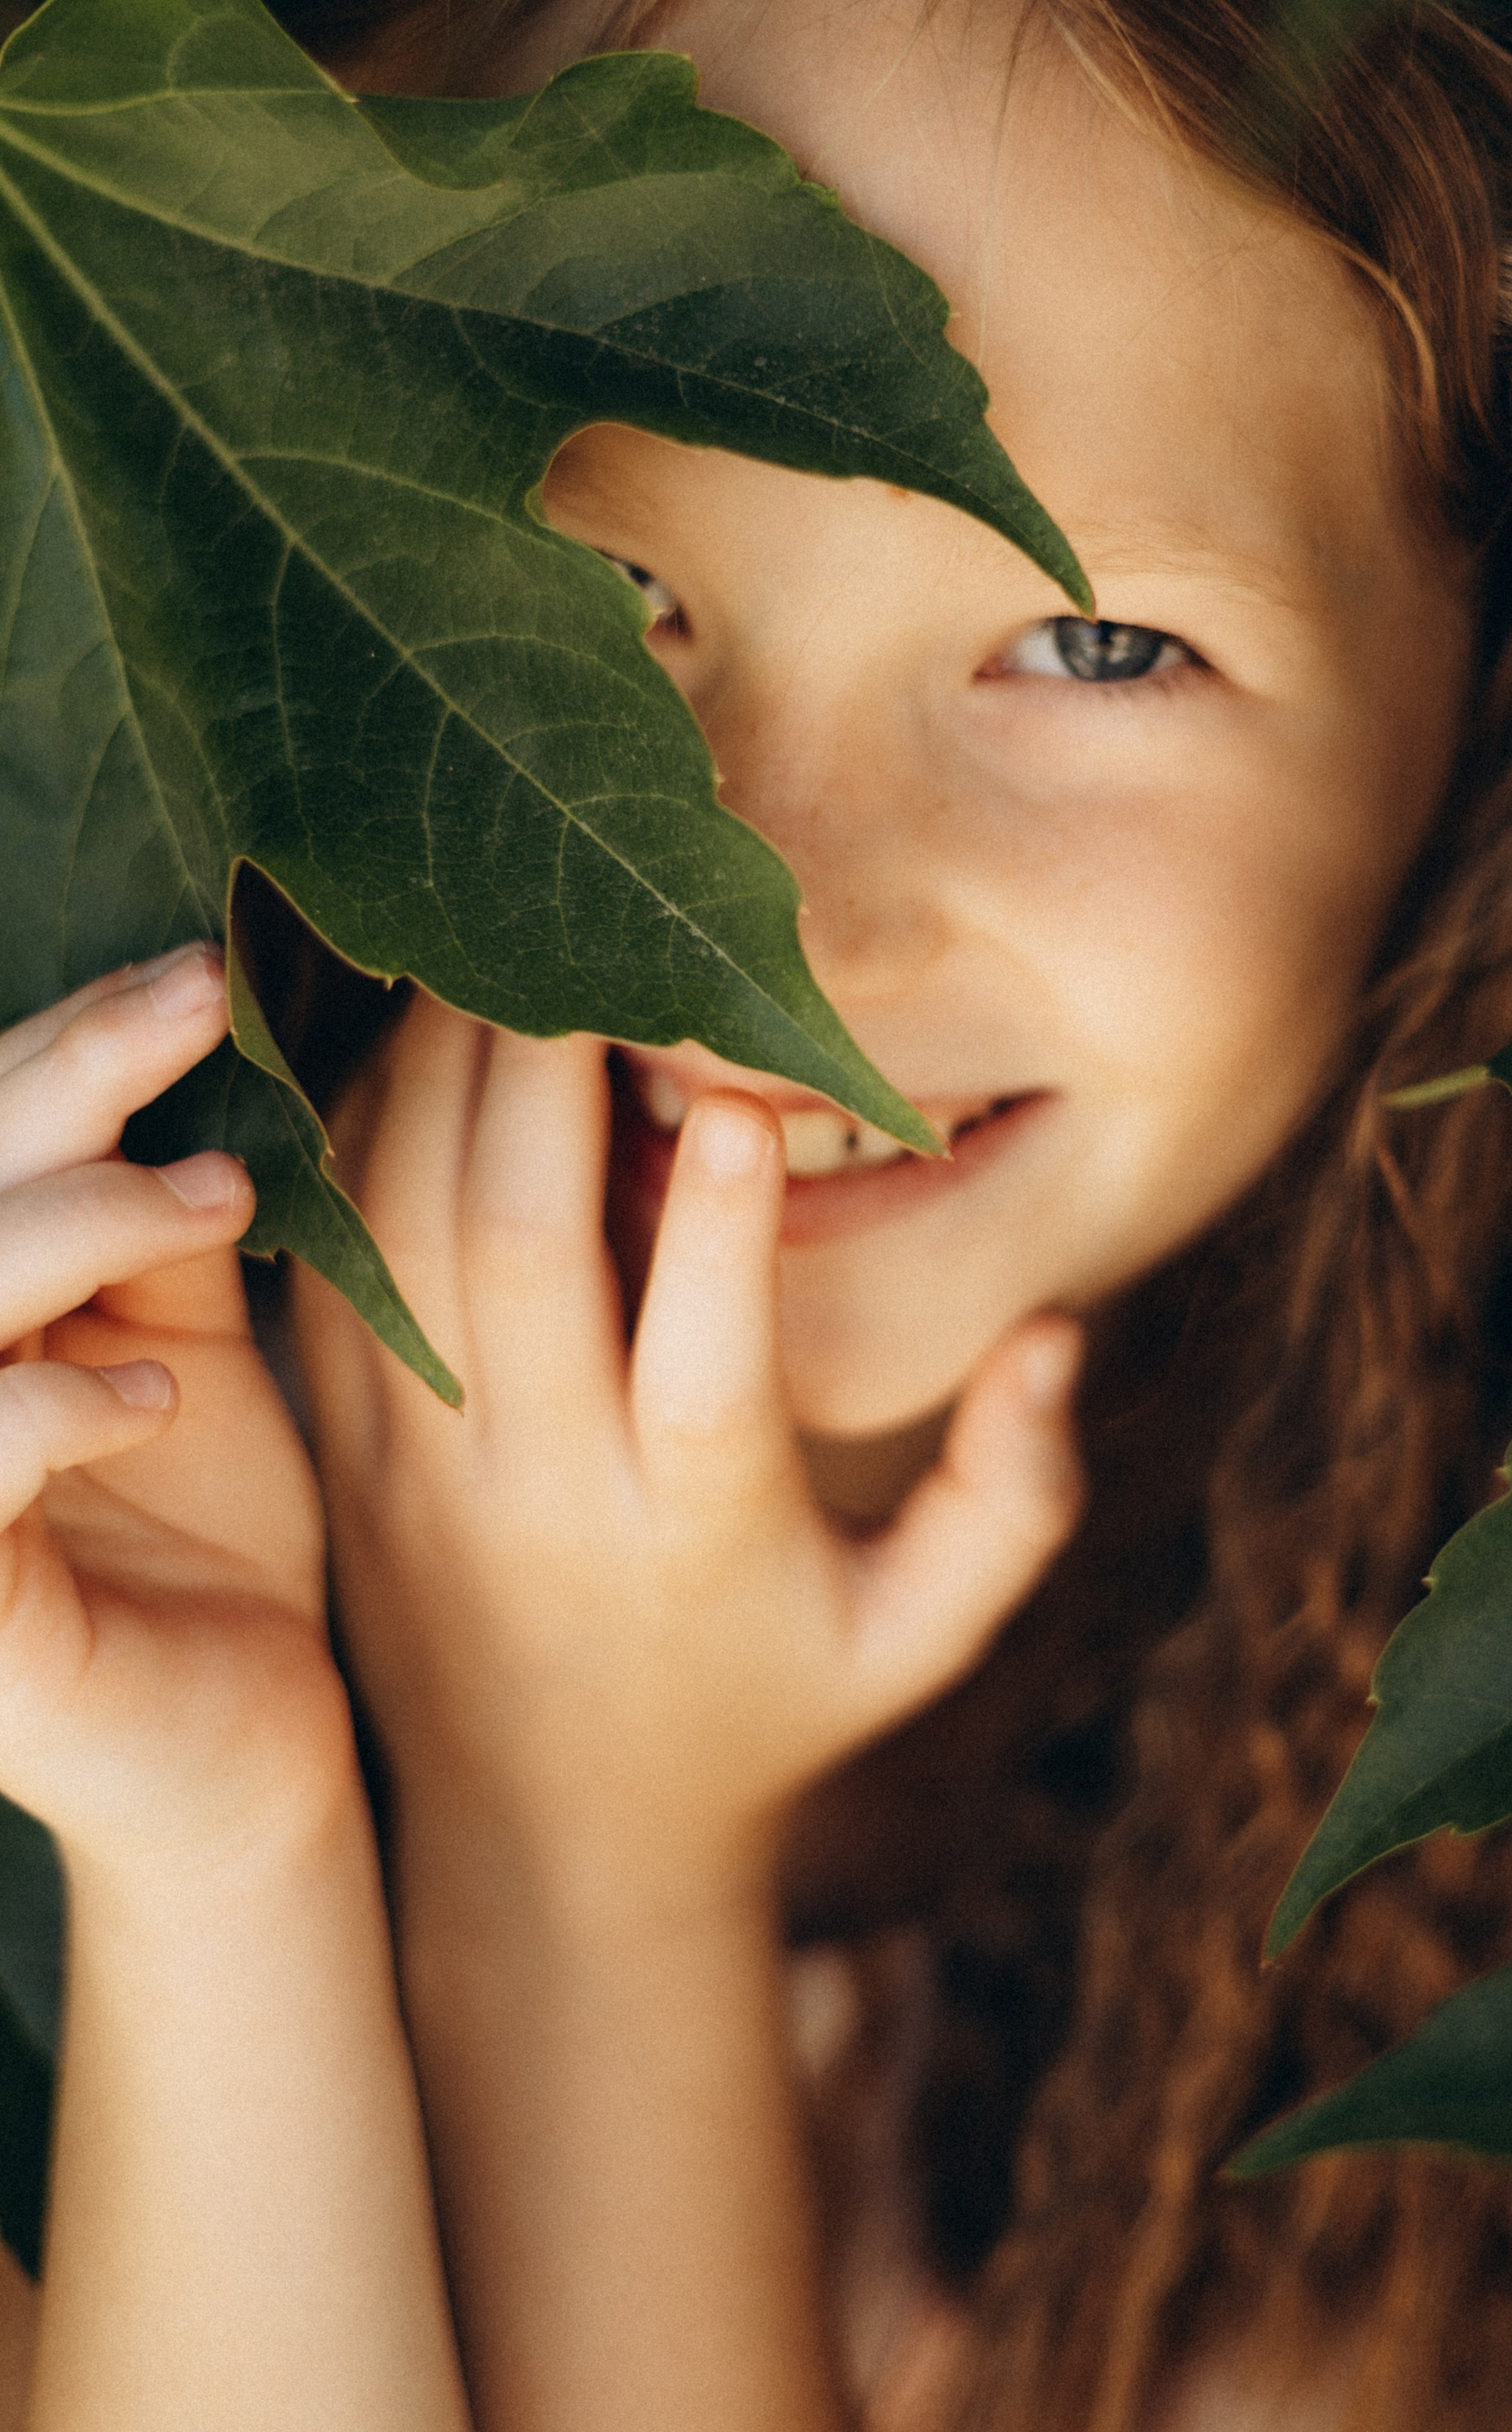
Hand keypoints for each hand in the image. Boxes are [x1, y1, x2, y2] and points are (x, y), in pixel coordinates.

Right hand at [0, 950, 343, 1877]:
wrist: (256, 1749)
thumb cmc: (219, 1541)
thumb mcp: (192, 1340)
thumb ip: (163, 1225)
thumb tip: (196, 1035)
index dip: (58, 1043)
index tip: (194, 968)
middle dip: (62, 1079)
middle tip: (200, 1001)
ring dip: (74, 1222)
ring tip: (221, 1199)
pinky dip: (48, 1407)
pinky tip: (157, 1392)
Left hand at [299, 998, 1082, 1921]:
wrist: (551, 1840)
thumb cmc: (771, 1701)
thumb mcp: (918, 1636)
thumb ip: (1011, 1495)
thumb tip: (1059, 1333)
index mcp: (697, 1537)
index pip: (708, 1373)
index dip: (729, 1234)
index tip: (753, 1097)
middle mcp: (542, 1495)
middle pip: (519, 1257)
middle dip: (545, 1076)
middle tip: (585, 924)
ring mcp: (416, 1471)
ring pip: (404, 1238)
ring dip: (440, 1076)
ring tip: (496, 939)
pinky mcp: (337, 1448)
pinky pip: (331, 1265)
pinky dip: (358, 1137)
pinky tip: (411, 1034)